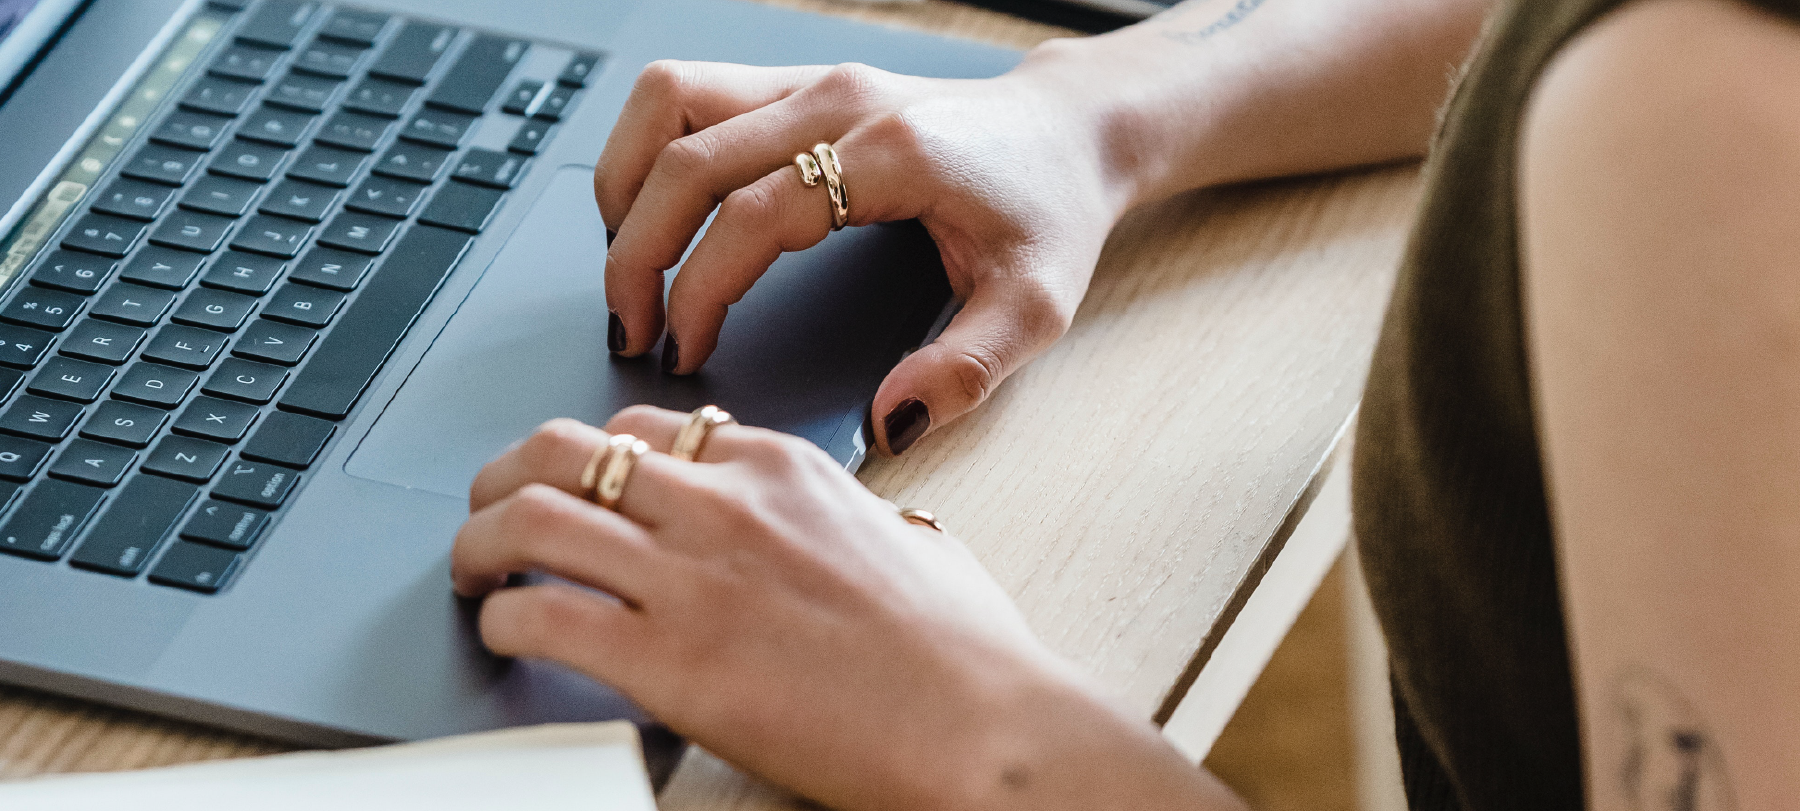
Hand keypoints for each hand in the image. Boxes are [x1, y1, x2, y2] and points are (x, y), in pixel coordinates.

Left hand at [451, 410, 1235, 810]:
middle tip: (490, 508)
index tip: (577, 484)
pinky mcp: (668, 660)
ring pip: (532, 519)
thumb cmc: (966, 652)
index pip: (647, 428)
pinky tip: (504, 631)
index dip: (593, 456)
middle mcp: (725, 504)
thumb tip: (875, 527)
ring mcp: (692, 577)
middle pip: (566, 449)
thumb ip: (867, 520)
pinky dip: (502, 617)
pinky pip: (541, 613)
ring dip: (480, 543)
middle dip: (508, 474)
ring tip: (473, 572)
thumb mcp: (917, 544)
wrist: (981, 726)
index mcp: (781, 468)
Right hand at [595, 57, 1126, 453]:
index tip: (685, 352)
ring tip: (628, 265)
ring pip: (670, 101)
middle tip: (634, 330)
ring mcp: (811, 81)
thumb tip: (887, 423)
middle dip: (638, 250)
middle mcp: (838, 102)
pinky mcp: (795, 83)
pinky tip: (657, 216)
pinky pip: (688, 95)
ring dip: (628, 183)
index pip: (754, 212)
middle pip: (688, 155)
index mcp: (892, 154)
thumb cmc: (1048, 211)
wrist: (1069, 133)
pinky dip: (650, 152)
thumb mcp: (1034, 306)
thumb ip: (964, 370)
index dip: (701, 287)